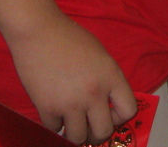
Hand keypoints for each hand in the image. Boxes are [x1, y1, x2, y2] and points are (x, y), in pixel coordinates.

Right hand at [6, 12, 136, 143]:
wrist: (39, 31)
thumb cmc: (69, 37)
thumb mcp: (100, 55)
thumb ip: (106, 80)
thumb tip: (107, 104)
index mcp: (111, 76)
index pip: (129, 111)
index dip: (120, 118)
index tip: (110, 116)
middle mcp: (95, 93)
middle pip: (104, 131)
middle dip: (96, 133)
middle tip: (89, 127)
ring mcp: (71, 103)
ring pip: (78, 138)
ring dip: (75, 132)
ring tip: (71, 122)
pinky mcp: (48, 108)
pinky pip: (54, 129)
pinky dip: (54, 123)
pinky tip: (53, 111)